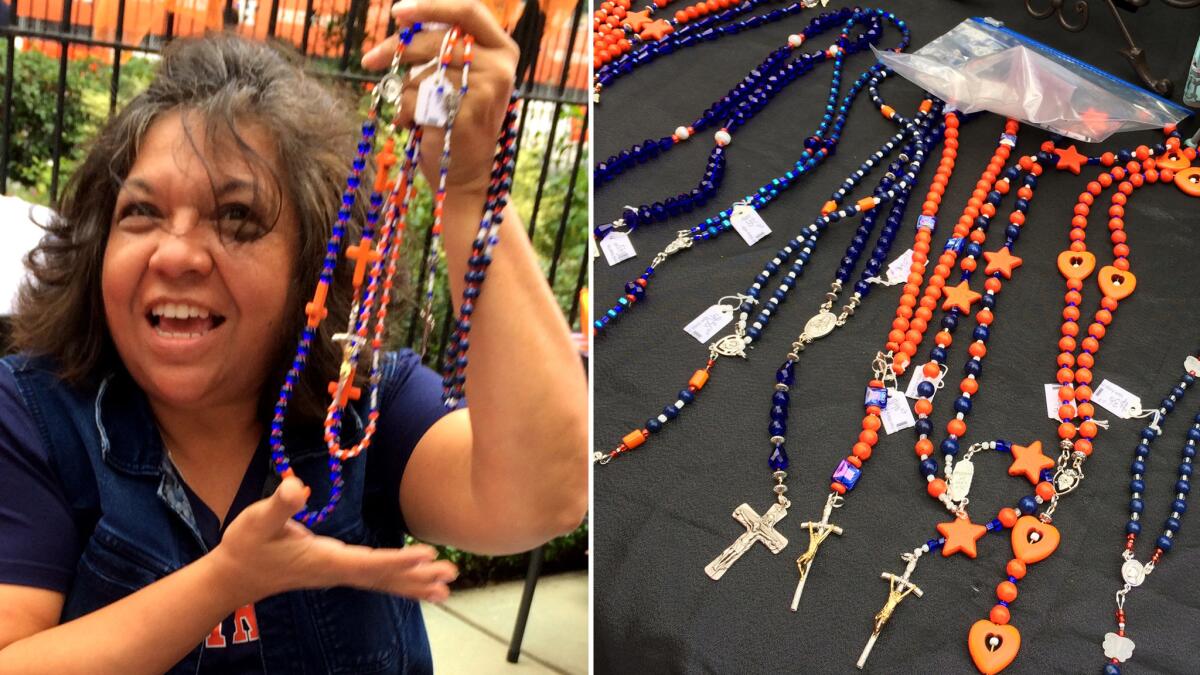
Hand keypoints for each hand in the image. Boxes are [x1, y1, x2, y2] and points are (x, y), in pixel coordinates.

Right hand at [211, 476, 457, 603]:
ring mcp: (338, 574)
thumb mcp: (258, 520)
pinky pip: (375, 579)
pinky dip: (399, 582)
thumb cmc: (246, 544)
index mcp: (324, 559)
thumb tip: (296, 487)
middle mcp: (337, 571)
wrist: (234, 574)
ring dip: (414, 583)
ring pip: (382, 581)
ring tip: (446, 589)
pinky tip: (419, 588)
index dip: (397, 560)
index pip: (368, 562)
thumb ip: (279, 505)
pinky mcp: (338, 571)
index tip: (426, 556)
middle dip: (417, 577)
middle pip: (383, 577)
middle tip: (450, 576)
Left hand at [362, 0, 518, 195]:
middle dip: (398, 48)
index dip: (431, 5)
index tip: (398, 11)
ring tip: (417, 110)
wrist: (467, 172)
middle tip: (370, 59)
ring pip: (422, 72)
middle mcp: (501, 69)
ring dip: (406, 90)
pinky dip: (404, 112)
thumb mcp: (461, 75)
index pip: (469, 11)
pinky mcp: (464, 116)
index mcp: (503, 50)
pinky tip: (416, 125)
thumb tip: (404, 19)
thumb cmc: (457, 118)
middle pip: (438, 39)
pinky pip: (415, 98)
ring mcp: (485, 93)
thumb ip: (445, 45)